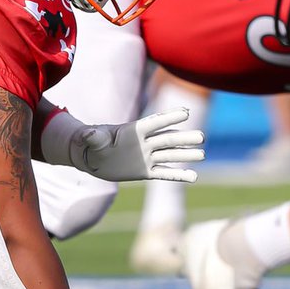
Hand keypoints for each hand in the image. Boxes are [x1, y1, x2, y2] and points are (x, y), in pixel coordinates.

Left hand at [71, 109, 204, 183]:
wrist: (93, 157)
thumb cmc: (91, 142)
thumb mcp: (90, 139)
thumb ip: (93, 136)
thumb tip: (87, 134)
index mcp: (134, 130)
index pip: (154, 122)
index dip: (169, 117)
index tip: (186, 112)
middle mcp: (145, 142)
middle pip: (168, 139)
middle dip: (184, 138)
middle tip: (202, 137)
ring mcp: (147, 156)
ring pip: (170, 155)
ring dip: (185, 155)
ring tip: (202, 154)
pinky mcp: (146, 171)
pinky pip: (164, 173)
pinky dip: (178, 175)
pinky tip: (193, 176)